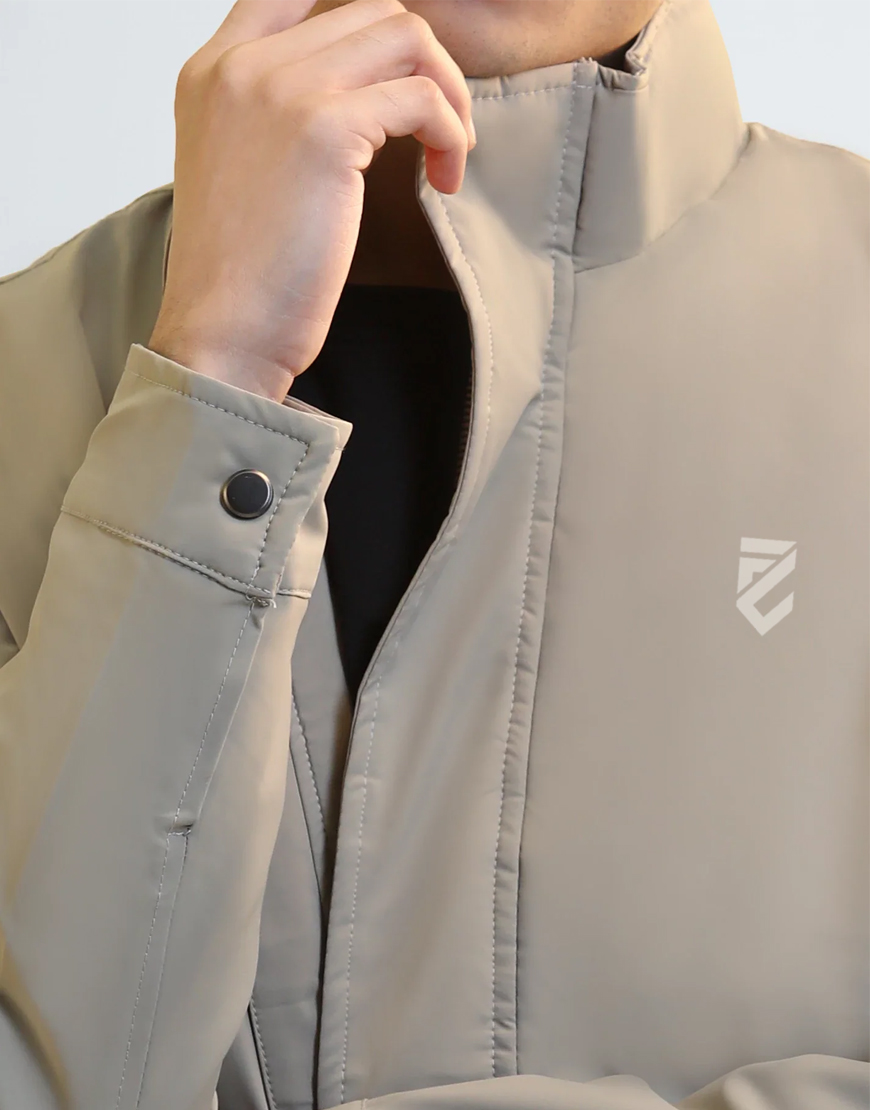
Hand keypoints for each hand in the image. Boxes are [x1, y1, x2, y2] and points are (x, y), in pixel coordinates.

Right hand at [148, 0, 475, 401]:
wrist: (221, 333)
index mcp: (213, 70)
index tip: (401, 72)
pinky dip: (451, 135)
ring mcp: (281, 90)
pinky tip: (445, 181)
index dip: (361, 24)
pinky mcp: (324, 129)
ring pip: (403, 35)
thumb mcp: (239, 170)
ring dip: (447, 91)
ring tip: (450, 152)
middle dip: (424, 65)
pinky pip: (422, 99)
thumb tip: (357, 105)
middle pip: (368, 10)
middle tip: (440, 130)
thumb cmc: (240, 276)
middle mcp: (243, 64)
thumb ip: (275, 117)